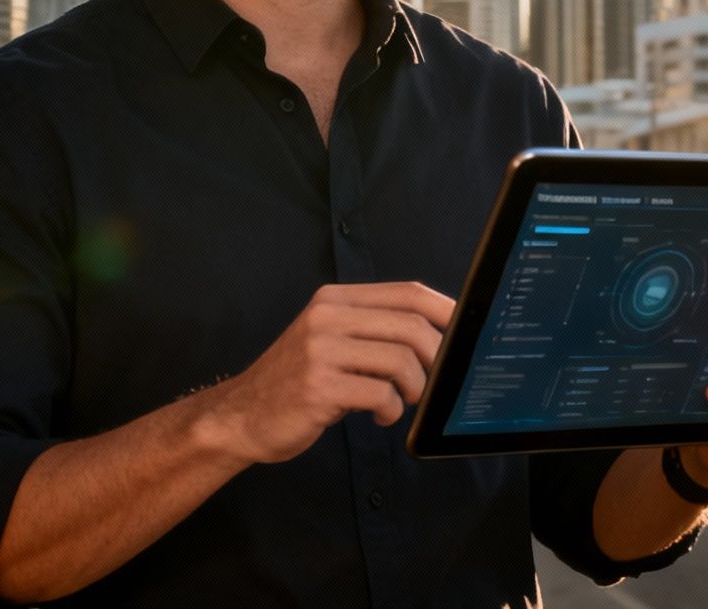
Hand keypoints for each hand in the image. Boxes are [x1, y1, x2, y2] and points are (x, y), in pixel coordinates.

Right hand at [196, 281, 454, 465]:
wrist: (242, 415)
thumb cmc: (297, 381)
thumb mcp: (331, 341)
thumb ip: (373, 332)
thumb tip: (439, 337)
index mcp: (335, 300)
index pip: (408, 292)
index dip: (446, 310)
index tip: (466, 331)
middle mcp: (327, 318)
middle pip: (411, 326)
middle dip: (435, 359)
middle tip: (431, 382)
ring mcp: (321, 351)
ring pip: (401, 360)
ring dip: (414, 388)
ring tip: (402, 401)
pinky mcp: (319, 387)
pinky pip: (380, 394)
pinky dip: (391, 410)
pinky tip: (379, 415)